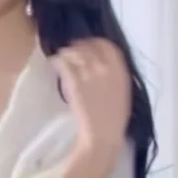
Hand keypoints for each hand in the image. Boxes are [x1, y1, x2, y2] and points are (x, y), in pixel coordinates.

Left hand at [52, 38, 131, 155]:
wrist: (102, 135)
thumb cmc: (114, 118)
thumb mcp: (123, 92)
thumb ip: (115, 75)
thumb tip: (105, 63)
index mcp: (122, 72)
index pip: (109, 46)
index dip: (96, 43)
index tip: (88, 44)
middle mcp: (107, 69)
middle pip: (90, 46)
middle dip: (79, 46)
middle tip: (70, 49)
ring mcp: (90, 75)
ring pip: (75, 52)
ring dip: (66, 52)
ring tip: (61, 56)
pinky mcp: (75, 83)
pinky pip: (64, 64)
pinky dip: (57, 61)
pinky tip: (54, 62)